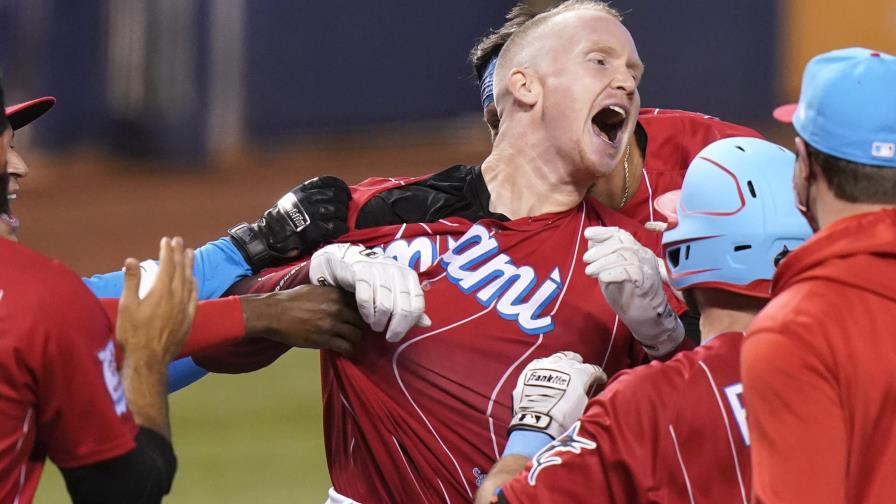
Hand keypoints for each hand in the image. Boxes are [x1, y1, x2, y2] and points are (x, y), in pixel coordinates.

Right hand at [116, 237, 197, 363]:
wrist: (149, 360)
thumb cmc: (133, 334)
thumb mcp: (126, 306)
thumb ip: (131, 281)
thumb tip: (131, 260)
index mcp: (161, 292)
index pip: (167, 265)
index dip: (167, 251)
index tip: (167, 240)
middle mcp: (177, 297)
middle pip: (180, 270)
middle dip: (179, 254)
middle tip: (179, 241)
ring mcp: (185, 309)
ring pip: (189, 282)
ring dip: (189, 266)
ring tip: (190, 253)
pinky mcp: (189, 320)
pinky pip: (194, 297)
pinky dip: (194, 285)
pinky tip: (193, 280)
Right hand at [228, 175, 350, 271]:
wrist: (268, 238)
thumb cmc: (281, 221)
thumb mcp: (292, 200)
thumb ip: (309, 196)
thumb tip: (331, 195)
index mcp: (302, 191)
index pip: (328, 181)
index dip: (340, 186)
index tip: (345, 192)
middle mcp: (308, 199)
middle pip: (336, 195)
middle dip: (344, 202)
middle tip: (344, 209)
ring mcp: (311, 214)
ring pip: (338, 210)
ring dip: (342, 216)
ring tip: (340, 221)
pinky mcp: (315, 230)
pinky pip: (336, 226)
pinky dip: (340, 228)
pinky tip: (339, 231)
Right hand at [241, 285, 365, 355]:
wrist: (274, 313)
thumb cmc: (292, 300)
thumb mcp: (315, 289)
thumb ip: (331, 294)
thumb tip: (343, 299)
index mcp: (336, 294)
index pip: (360, 305)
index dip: (361, 313)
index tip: (360, 319)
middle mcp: (337, 308)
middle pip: (360, 321)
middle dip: (359, 328)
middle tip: (355, 332)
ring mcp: (332, 324)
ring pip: (356, 335)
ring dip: (354, 340)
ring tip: (350, 342)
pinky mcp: (324, 339)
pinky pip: (345, 347)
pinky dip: (348, 350)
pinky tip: (346, 351)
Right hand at [309, 243, 430, 341]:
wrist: (349, 262)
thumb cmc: (377, 281)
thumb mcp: (397, 291)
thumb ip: (411, 307)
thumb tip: (427, 324)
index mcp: (410, 276)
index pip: (417, 306)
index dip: (408, 324)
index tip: (398, 333)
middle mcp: (397, 272)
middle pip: (402, 309)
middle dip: (395, 327)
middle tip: (387, 335)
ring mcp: (379, 271)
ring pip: (384, 306)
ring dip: (379, 321)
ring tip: (375, 325)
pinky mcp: (361, 273)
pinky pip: (366, 299)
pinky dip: (366, 313)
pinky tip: (366, 318)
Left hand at [509, 352, 606, 438]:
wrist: (537, 421)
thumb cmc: (564, 418)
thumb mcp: (584, 406)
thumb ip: (586, 392)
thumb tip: (585, 390)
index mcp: (579, 374)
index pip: (592, 370)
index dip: (598, 375)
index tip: (600, 379)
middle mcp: (563, 365)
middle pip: (573, 358)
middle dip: (578, 364)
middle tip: (580, 369)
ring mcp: (545, 366)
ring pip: (557, 357)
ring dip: (562, 361)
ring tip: (563, 366)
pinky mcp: (530, 370)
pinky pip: (540, 363)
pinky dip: (545, 366)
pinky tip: (546, 370)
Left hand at [583, 226, 683, 356]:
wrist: (646, 319)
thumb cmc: (627, 296)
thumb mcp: (611, 273)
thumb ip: (604, 258)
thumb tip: (591, 242)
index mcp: (636, 252)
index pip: (622, 234)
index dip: (604, 232)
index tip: (587, 234)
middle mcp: (644, 256)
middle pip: (623, 243)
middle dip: (601, 249)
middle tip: (586, 259)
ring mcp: (648, 269)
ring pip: (625, 255)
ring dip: (604, 262)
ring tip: (589, 271)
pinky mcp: (648, 282)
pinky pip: (631, 271)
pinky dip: (614, 272)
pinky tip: (602, 278)